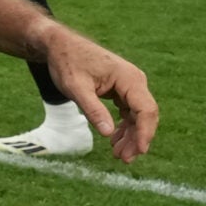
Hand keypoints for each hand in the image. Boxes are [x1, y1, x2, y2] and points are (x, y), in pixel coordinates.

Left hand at [27, 20, 158, 163]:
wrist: (60, 46)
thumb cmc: (67, 63)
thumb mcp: (76, 88)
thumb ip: (92, 109)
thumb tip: (108, 133)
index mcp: (129, 78)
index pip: (146, 109)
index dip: (145, 132)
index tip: (139, 151)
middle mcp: (134, 80)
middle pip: (145, 115)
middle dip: (138, 138)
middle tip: (124, 159)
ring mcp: (129, 85)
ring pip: (137, 115)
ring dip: (130, 136)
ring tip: (118, 155)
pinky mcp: (121, 89)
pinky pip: (128, 111)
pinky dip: (123, 126)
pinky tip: (114, 140)